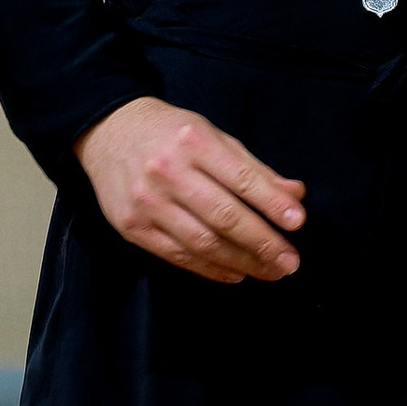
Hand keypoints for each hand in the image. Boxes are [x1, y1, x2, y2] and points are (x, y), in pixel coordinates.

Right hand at [74, 95, 305, 286]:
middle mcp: (167, 171)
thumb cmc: (170, 134)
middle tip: (290, 262)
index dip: (272, 203)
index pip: (241, 178)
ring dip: (242, 262)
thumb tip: (295, 195)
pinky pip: (179, 256)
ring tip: (270, 271)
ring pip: (203, 242)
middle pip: (224, 216)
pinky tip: (236, 273)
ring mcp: (146, 202)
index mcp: (193, 142)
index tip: (298, 223)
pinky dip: (211, 269)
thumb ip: (253, 168)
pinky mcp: (132, 227)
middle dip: (262, 242)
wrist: (108, 132)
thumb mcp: (213, 136)